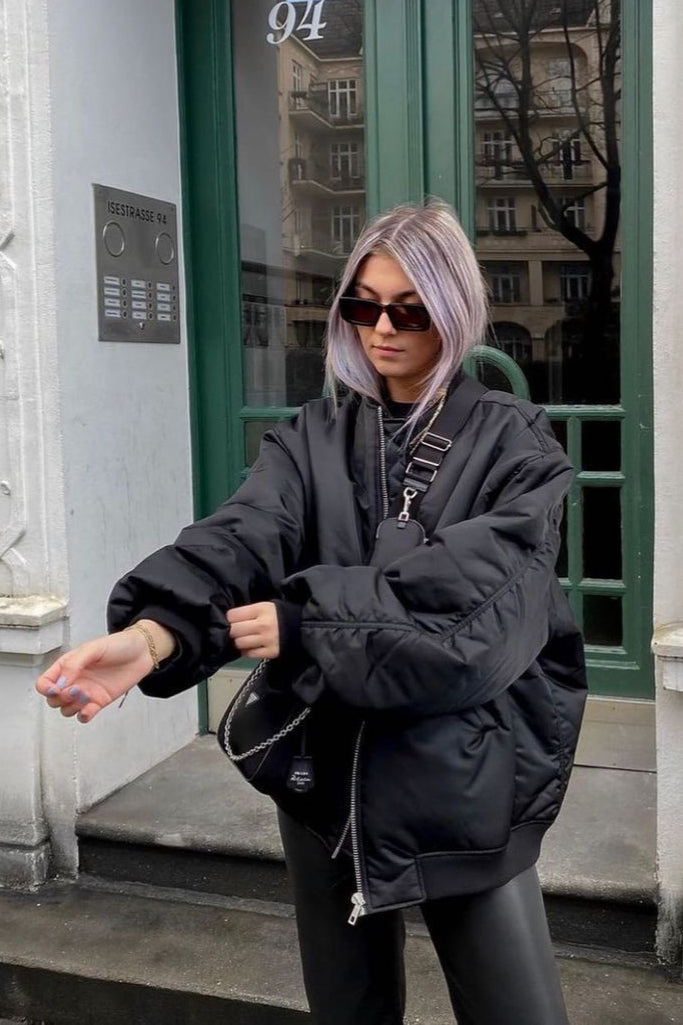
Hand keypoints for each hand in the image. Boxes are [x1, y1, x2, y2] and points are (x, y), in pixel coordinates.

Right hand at [34, 621, 173, 723]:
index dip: (46, 689)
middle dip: (60, 699)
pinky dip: (84, 716)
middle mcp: (74, 680)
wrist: (142, 652)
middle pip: (52, 700)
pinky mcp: (99, 702)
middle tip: (76, 690)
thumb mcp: (92, 649)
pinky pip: (84, 716)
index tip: (56, 688)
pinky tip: (91, 708)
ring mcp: (86, 693)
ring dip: (72, 707)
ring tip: (87, 695)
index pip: (44, 683)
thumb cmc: (118, 645)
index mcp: (67, 666)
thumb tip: (59, 683)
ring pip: (66, 710)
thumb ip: (74, 664)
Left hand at [227, 602, 279, 658]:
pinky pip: (249, 654)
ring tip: (243, 638)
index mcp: (262, 609)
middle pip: (234, 630)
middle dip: (232, 631)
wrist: (303, 627)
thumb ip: (249, 612)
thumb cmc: (280, 614)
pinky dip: (247, 651)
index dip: (230, 618)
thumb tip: (230, 620)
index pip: (233, 615)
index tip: (232, 620)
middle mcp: (263, 624)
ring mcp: (267, 640)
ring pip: (240, 643)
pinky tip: (251, 646)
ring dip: (239, 641)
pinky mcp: (271, 652)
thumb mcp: (266, 606)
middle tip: (235, 631)